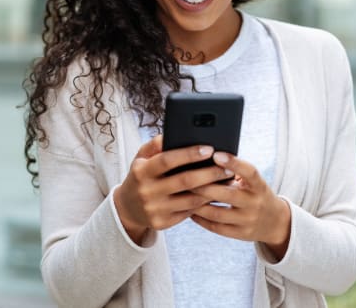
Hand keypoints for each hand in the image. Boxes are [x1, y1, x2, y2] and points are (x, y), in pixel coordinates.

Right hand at [113, 135, 233, 244]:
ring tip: (227, 181)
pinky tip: (216, 194)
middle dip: (209, 173)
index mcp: (142, 171)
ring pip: (191, 199)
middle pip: (185, 181)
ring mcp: (155, 209)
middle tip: (227, 167)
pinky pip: (189, 211)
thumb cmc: (141, 175)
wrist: (127, 208)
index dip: (189, 154)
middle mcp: (147, 191)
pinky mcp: (162, 223)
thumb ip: (156, 144)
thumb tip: (173, 133)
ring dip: (212, 190)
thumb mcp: (142, 157)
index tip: (209, 149)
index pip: (168, 160)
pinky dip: (204, 203)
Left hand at [190, 152, 290, 259]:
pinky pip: (216, 227)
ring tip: (183, 195)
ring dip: (198, 204)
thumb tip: (208, 157)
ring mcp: (248, 221)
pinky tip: (189, 210)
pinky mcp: (240, 234)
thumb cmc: (255, 193)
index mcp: (259, 186)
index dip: (234, 163)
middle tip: (186, 176)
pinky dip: (201, 219)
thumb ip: (237, 171)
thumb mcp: (253, 181)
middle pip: (228, 194)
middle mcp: (255, 203)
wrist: (274, 222)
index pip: (249, 172)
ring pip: (218, 213)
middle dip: (205, 186)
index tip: (216, 154)